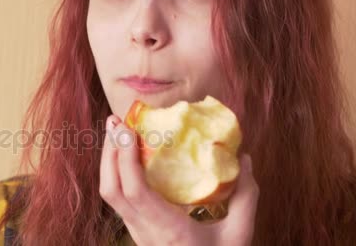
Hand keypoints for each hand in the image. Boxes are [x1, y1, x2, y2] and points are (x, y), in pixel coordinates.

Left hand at [99, 115, 259, 245]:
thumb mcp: (239, 236)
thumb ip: (245, 198)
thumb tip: (246, 159)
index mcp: (167, 230)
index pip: (134, 192)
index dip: (125, 158)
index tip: (128, 129)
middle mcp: (143, 231)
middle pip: (110, 189)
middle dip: (109, 152)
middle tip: (116, 121)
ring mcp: (136, 232)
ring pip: (110, 194)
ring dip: (110, 160)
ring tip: (118, 131)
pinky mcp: (136, 230)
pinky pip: (119, 198)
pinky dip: (117, 172)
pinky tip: (128, 155)